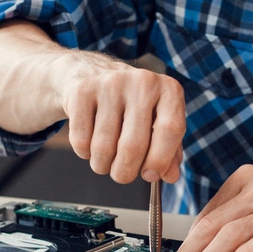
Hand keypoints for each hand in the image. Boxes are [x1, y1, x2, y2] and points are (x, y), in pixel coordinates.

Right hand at [60, 54, 185, 183]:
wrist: (90, 74)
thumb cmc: (130, 105)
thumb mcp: (156, 122)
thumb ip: (168, 151)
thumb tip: (170, 177)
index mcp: (168, 90)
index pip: (170, 129)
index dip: (159, 160)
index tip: (149, 175)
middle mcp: (142, 82)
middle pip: (133, 146)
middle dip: (125, 172)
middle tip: (121, 174)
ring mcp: (111, 84)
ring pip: (104, 147)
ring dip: (102, 165)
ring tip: (104, 160)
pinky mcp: (82, 91)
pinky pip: (82, 140)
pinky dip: (84, 153)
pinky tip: (89, 142)